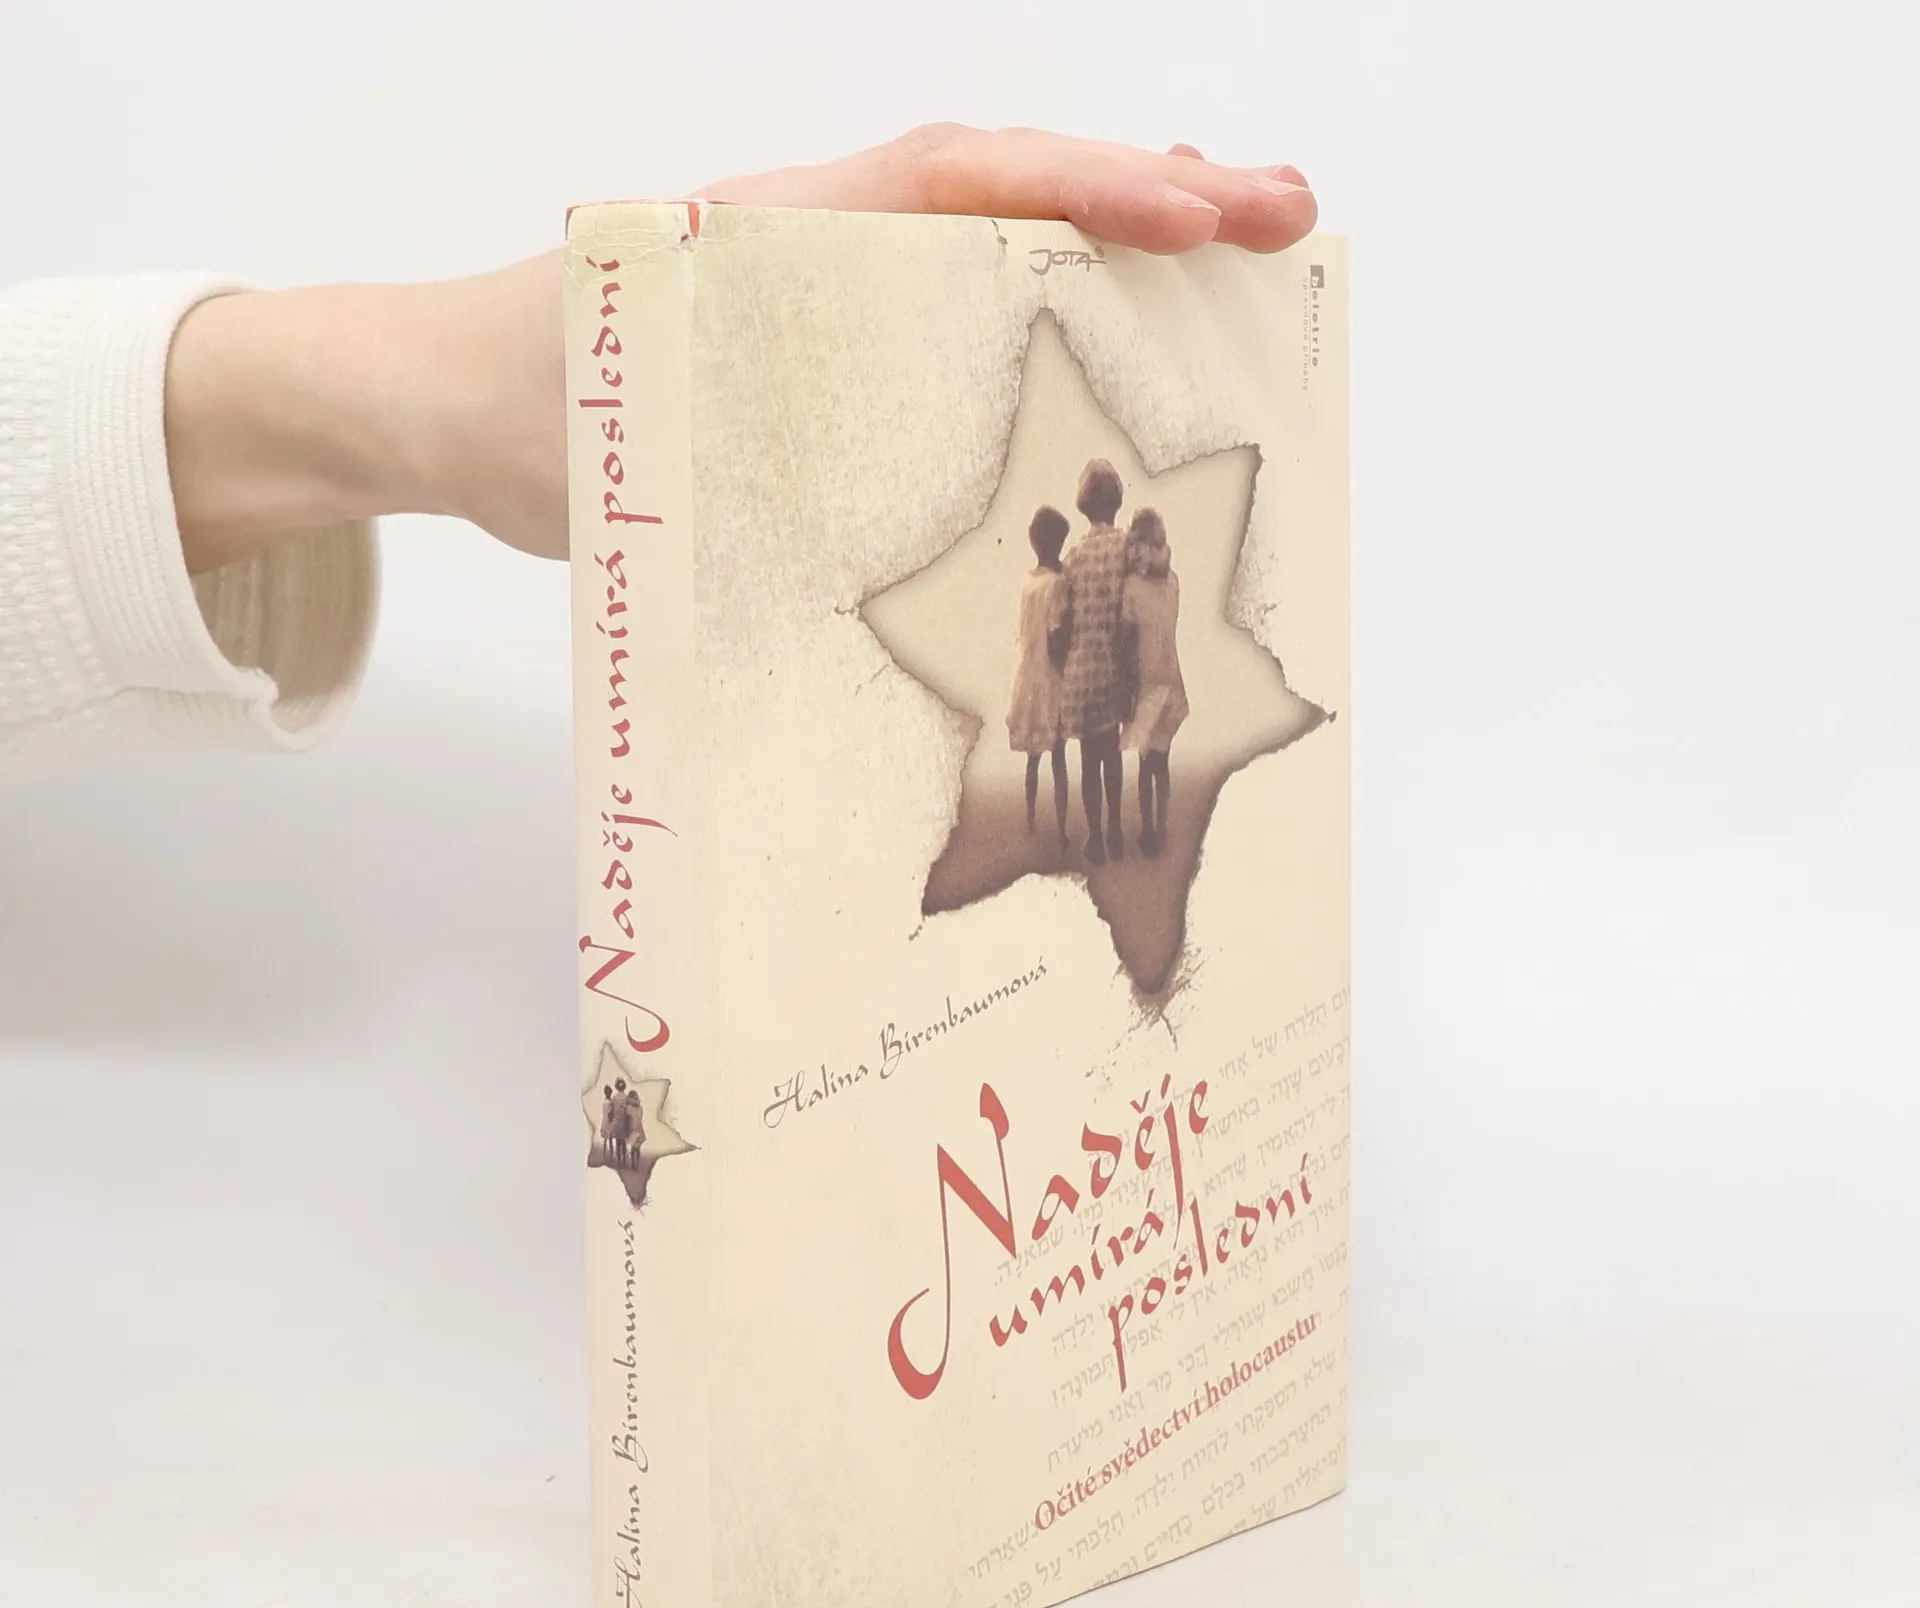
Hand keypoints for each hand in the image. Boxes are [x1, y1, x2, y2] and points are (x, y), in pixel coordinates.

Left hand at [165, 127, 1315, 573]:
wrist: (443, 407)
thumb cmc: (516, 406)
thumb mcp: (606, 421)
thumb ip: (702, 432)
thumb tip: (807, 486)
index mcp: (781, 235)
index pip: (954, 185)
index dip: (1081, 193)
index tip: (1198, 216)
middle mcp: (823, 241)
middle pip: (1010, 187)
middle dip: (1152, 196)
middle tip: (1285, 217)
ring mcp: (832, 285)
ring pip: (998, 237)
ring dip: (1117, 239)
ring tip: (1238, 255)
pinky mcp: (828, 344)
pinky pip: (959, 304)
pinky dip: (1046, 301)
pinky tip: (1110, 340)